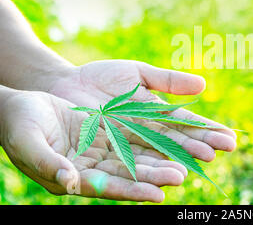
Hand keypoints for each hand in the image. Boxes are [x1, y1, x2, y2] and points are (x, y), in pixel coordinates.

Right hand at [0, 90, 187, 201]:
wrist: (23, 105)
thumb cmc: (18, 125)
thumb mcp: (27, 143)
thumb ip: (48, 163)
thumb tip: (70, 183)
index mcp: (75, 176)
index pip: (110, 187)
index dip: (134, 191)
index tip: (158, 195)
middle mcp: (95, 166)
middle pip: (131, 173)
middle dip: (157, 175)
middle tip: (182, 176)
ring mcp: (104, 147)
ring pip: (138, 154)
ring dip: (161, 158)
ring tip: (185, 163)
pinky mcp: (109, 129)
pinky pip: (135, 134)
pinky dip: (153, 137)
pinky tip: (173, 140)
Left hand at [48, 60, 236, 161]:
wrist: (62, 85)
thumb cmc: (100, 78)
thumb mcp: (137, 73)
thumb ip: (167, 80)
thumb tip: (203, 85)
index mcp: (154, 114)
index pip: (185, 125)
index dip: (205, 132)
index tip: (229, 138)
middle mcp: (143, 134)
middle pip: (173, 143)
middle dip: (194, 149)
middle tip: (217, 154)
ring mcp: (123, 145)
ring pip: (151, 158)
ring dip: (168, 166)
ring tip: (187, 171)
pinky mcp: (102, 156)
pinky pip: (122, 167)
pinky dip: (140, 178)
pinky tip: (157, 186)